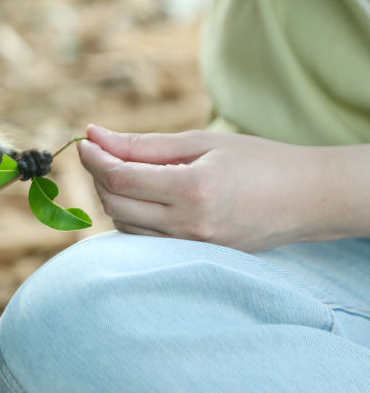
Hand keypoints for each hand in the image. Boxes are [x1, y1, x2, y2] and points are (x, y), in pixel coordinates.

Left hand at [77, 124, 368, 251]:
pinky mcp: (194, 258)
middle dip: (99, 177)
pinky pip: (144, 240)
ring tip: (126, 171)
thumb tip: (93, 135)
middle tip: (101, 153)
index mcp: (194, 189)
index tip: (84, 142)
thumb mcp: (201, 142)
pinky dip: (131, 217)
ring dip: (113, 197)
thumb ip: (143, 144)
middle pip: (114, 204)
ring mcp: (192, 247)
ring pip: (125, 225)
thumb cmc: (257, 161)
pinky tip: (141, 197)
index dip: (94, 159)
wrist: (308, 198)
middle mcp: (190, 224)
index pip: (120, 178)